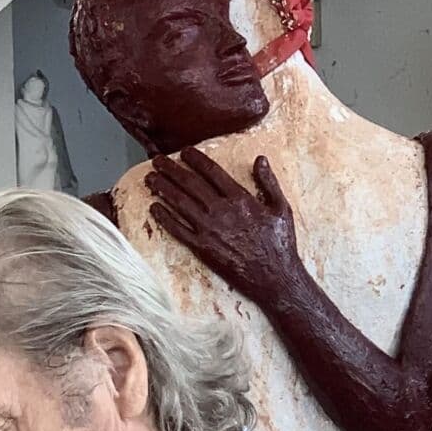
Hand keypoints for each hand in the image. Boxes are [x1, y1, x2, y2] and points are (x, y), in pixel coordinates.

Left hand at [146, 147, 302, 301]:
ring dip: (163, 188)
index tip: (183, 152)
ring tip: (150, 178)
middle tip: (157, 160)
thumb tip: (260, 159)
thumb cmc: (280, 244)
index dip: (195, 160)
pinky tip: (154, 208)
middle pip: (190, 184)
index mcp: (240, 199)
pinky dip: (164, 218)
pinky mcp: (202, 248)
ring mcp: (209, 230)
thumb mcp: (281, 208)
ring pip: (180, 203)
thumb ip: (269, 182)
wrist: (274, 278)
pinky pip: (178, 230)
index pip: (212, 172)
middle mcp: (221, 211)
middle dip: (171, 170)